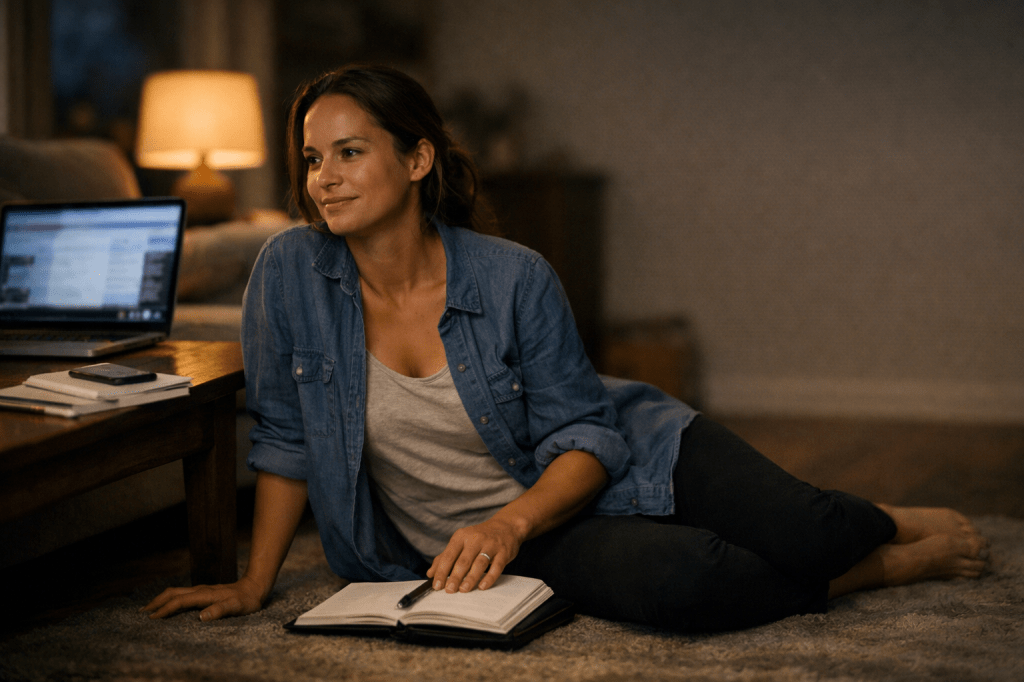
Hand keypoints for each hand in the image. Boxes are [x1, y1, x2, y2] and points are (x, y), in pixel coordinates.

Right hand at [141, 575, 264, 621]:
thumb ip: (220, 610)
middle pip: (173, 593)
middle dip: (156, 602)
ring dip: (161, 599)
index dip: (165, 609)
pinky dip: (170, 599)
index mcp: (205, 594)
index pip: (180, 601)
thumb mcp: (237, 607)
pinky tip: (167, 606)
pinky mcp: (203, 592)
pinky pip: (182, 594)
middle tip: (141, 613)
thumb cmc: (246, 600)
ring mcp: (201, 590)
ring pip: (176, 592)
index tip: (152, 619)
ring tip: (148, 609)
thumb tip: (201, 617)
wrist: (254, 587)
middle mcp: (200, 590)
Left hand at [427, 517, 525, 593]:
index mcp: (461, 536)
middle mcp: (475, 539)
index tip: (436, 586)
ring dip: (470, 578)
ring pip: (479, 563)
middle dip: (455, 577)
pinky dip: (489, 577)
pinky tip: (482, 586)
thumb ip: (445, 557)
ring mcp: (490, 545)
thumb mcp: (461, 541)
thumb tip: (431, 573)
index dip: (441, 571)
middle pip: (463, 561)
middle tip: (449, 590)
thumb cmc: (479, 537)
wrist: (506, 526)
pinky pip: (496, 566)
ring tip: (463, 590)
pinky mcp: (503, 552)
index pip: (448, 555)